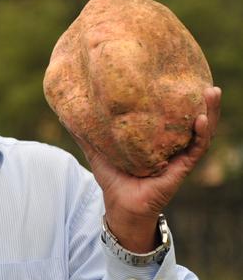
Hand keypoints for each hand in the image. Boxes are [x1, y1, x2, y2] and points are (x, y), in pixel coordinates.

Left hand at [71, 87, 220, 251]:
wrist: (119, 205)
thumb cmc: (113, 179)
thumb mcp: (99, 149)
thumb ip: (87, 132)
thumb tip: (67, 113)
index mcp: (157, 137)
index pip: (172, 112)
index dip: (180, 95)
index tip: (182, 74)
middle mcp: (172, 144)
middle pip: (192, 117)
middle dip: (201, 99)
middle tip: (205, 80)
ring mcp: (179, 156)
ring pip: (201, 131)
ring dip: (209, 111)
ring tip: (212, 92)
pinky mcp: (181, 169)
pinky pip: (195, 149)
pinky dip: (200, 134)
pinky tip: (200, 119)